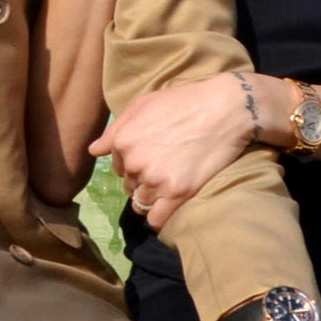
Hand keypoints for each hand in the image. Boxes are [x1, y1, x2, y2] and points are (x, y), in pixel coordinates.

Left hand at [95, 71, 275, 226]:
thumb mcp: (144, 104)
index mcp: (123, 141)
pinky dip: (159, 218)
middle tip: (165, 168)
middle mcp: (134, 163)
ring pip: (141, 203)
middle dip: (143, 180)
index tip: (154, 157)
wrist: (226, 109)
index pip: (119, 167)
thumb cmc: (184, 101)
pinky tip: (169, 207)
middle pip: (130, 185)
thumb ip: (116, 129)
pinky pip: (156, 220)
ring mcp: (155, 179)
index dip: (134, 164)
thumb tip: (94, 151)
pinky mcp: (177, 193)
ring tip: (169, 186)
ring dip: (152, 198)